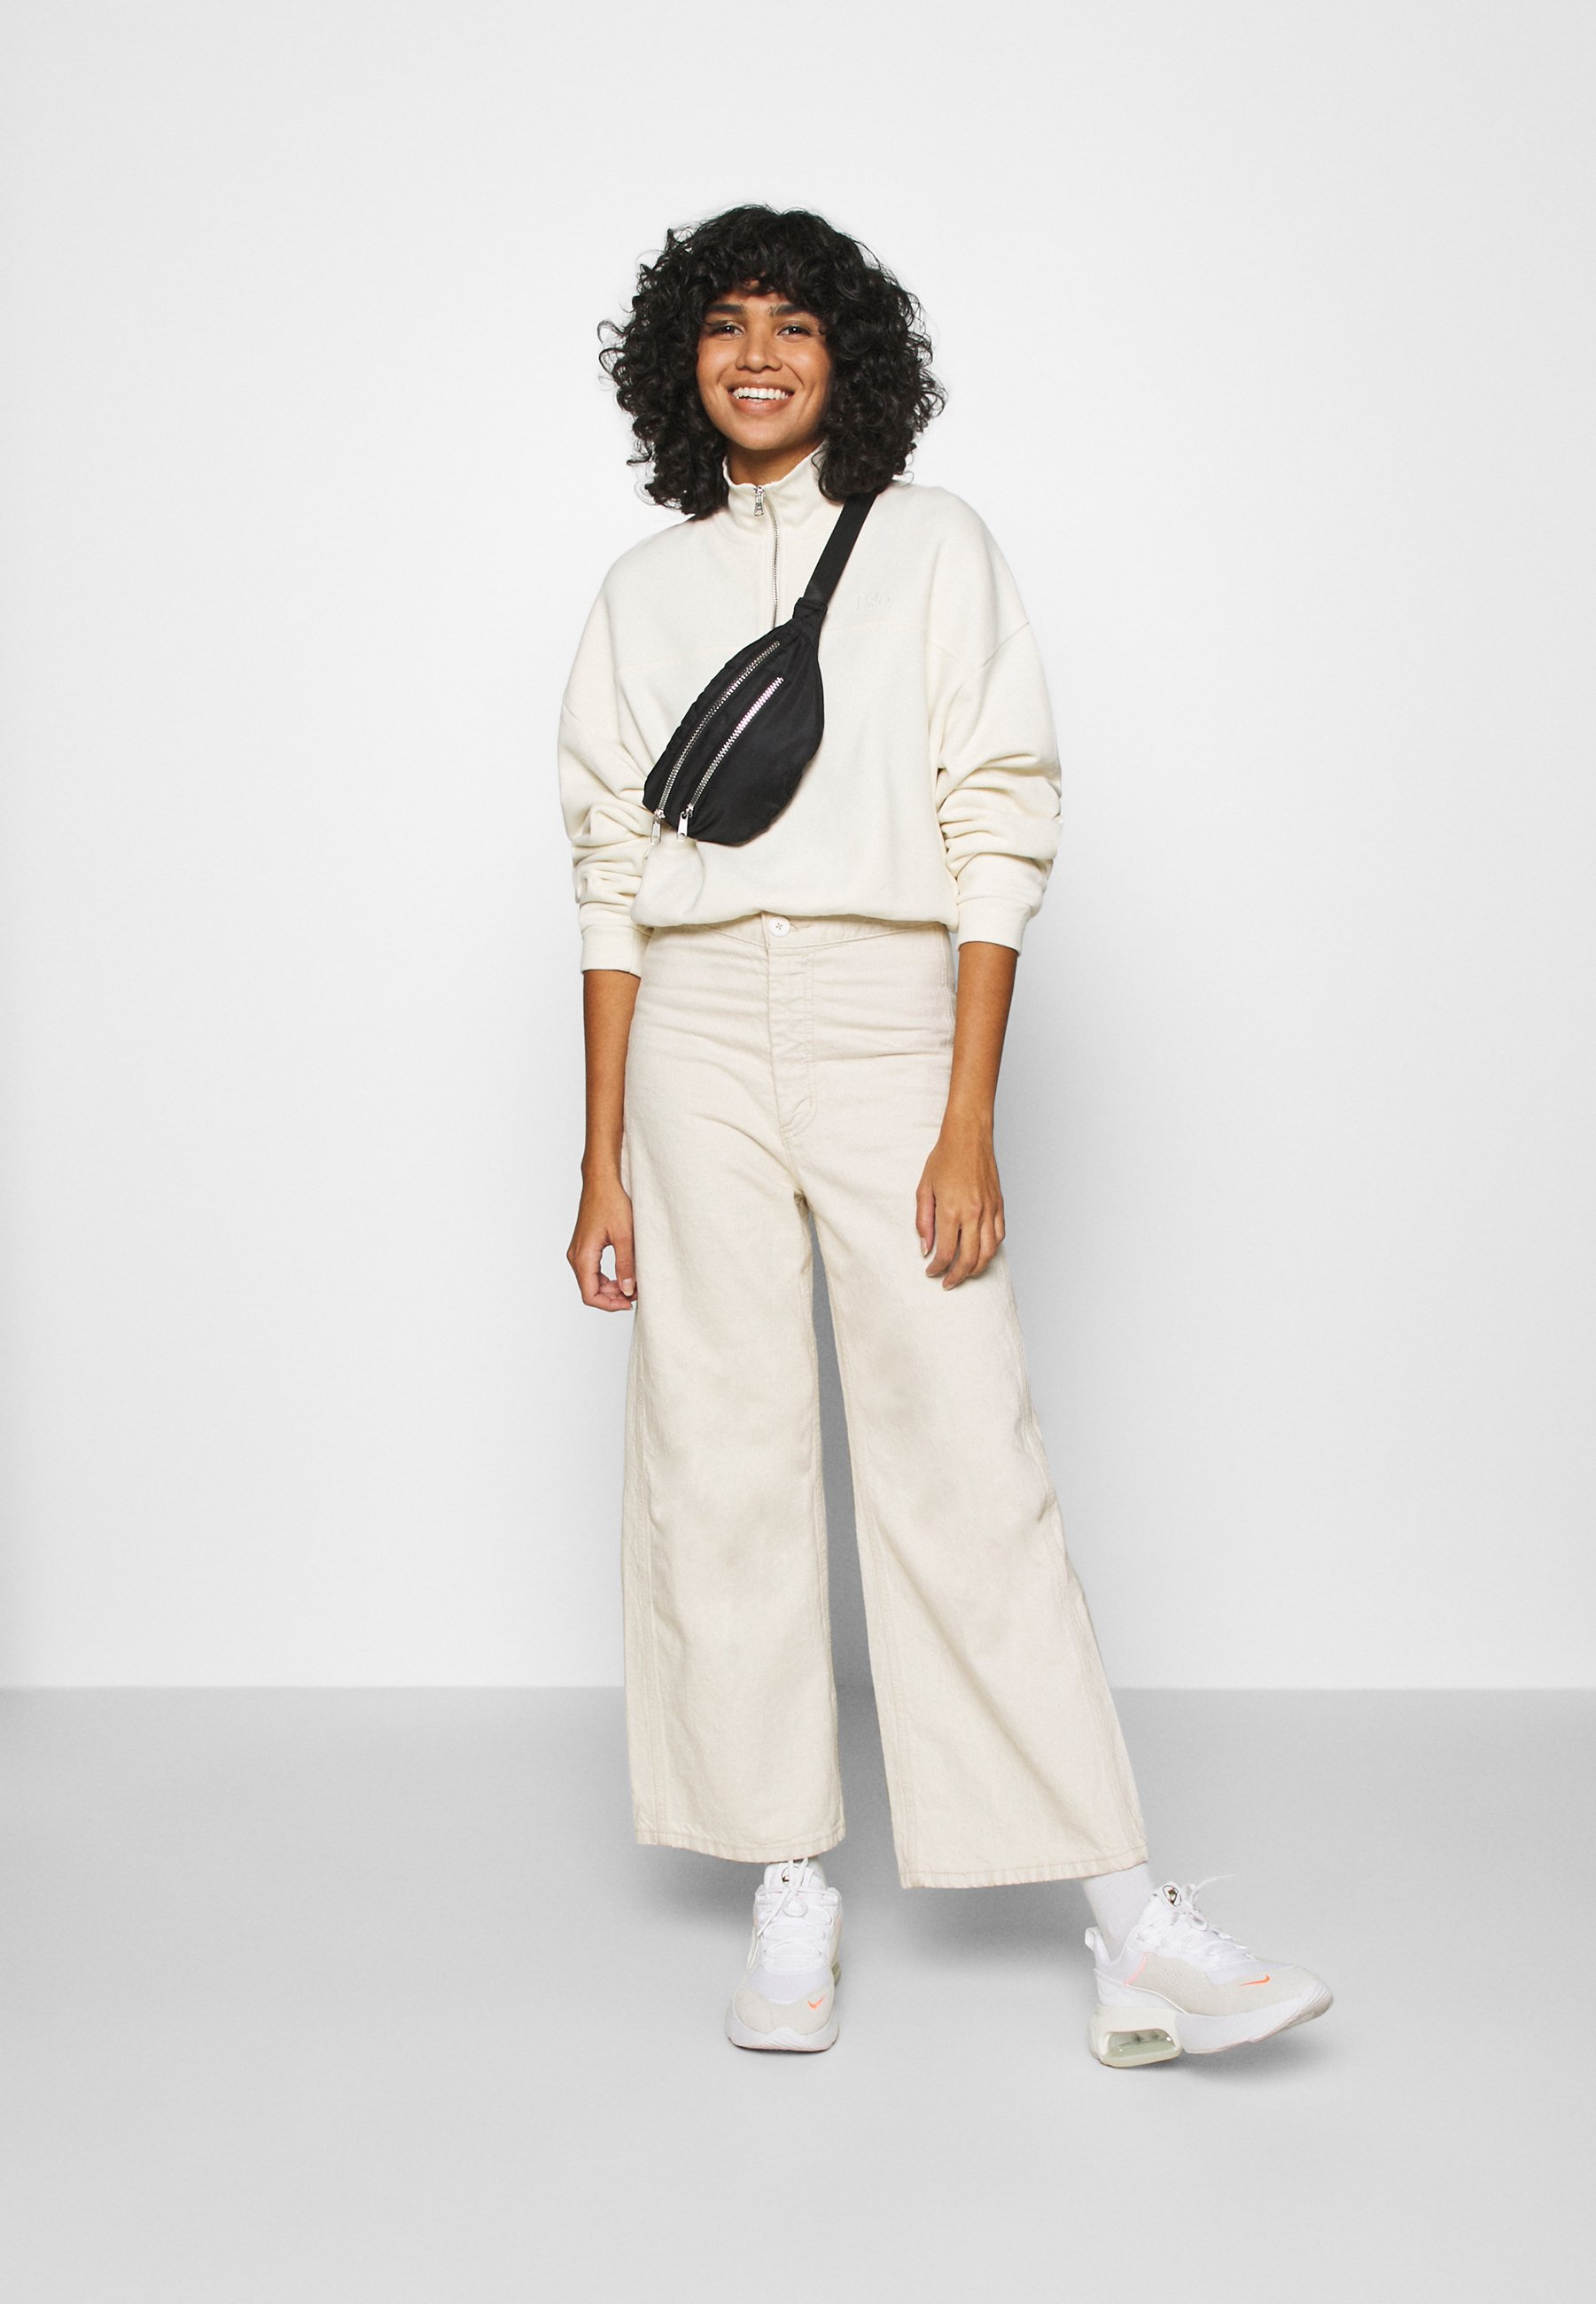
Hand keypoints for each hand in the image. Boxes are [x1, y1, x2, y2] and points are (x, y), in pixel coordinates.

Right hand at [568, 1169, 636, 1309]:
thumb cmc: (611, 1202)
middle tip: (636, 1293)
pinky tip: (624, 1273)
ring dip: (611, 1288)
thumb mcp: (624, 1236)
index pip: (590, 1295)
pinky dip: (608, 1277)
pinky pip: (593, 1270)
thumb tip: (627, 1291)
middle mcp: (575, 1256)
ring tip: (633, 1283)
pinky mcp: (584, 1246)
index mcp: (583, 1256)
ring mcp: (578, 1251)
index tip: (629, 1302)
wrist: (601, 1181)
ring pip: (592, 1281)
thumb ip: (625, 1265)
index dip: (609, 1304)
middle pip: (590, 1290)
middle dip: (613, 1297)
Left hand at [915, 1115, 1004, 1285]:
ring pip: (988, 1252)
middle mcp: (973, 1213)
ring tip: (965, 1274)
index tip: (931, 1272)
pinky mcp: (999, 1205)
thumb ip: (923, 1222)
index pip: (946, 1253)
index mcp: (951, 1210)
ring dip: (976, 1269)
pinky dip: (991, 1250)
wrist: (969, 1136)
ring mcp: (989, 1210)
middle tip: (947, 1282)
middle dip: (957, 1276)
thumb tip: (926, 1248)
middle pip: (969, 1259)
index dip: (937, 1268)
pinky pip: (999, 1236)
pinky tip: (981, 1254)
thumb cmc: (944, 1158)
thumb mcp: (924, 1189)